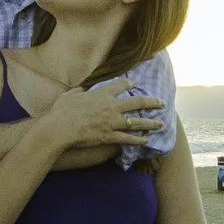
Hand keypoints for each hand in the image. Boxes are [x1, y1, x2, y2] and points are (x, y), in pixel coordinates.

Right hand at [46, 83, 165, 154]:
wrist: (61, 128)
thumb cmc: (61, 111)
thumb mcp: (69, 96)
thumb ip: (78, 91)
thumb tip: (82, 89)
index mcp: (101, 94)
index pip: (121, 85)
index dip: (129, 83)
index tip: (135, 83)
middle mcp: (111, 106)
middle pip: (137, 102)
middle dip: (152, 102)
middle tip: (162, 103)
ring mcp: (112, 122)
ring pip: (137, 122)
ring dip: (150, 123)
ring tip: (160, 124)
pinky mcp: (110, 136)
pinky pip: (128, 138)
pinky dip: (138, 140)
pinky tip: (146, 141)